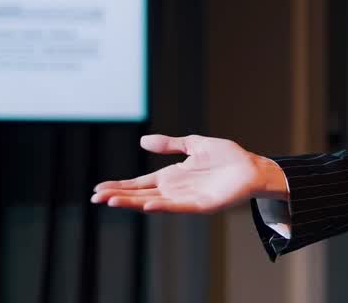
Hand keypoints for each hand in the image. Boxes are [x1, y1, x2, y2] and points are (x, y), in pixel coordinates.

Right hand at [90, 134, 284, 213]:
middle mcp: (175, 189)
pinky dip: (163, 207)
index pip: (140, 183)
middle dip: (119, 196)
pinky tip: (147, 205)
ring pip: (154, 203)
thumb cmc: (227, 157)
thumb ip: (169, 144)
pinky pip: (178, 208)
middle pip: (141, 195)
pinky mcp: (201, 205)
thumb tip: (142, 140)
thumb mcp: (193, 145)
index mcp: (171, 176)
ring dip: (133, 203)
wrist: (252, 167)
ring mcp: (186, 199)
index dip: (120, 185)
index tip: (98, 188)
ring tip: (112, 201)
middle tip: (96, 197)